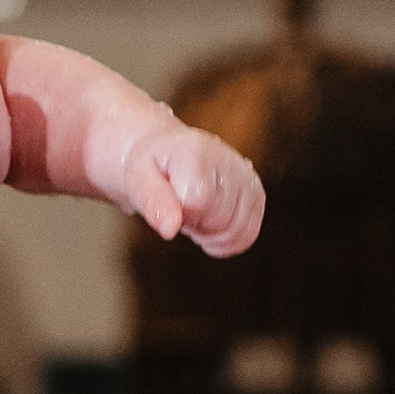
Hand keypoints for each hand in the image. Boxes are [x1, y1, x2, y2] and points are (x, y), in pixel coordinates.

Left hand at [131, 112, 264, 258]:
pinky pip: (247, 236)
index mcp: (198, 152)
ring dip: (209, 234)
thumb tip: (169, 229)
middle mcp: (231, 162)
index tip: (170, 197)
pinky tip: (209, 225)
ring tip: (195, 211)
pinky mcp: (257, 196)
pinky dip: (225, 241)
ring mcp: (248, 179)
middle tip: (181, 204)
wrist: (171, 155)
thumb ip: (151, 202)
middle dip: (194, 223)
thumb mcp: (137, 178)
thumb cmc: (153, 167)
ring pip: (235, 232)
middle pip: (218, 221)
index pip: (198, 202)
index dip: (179, 212)